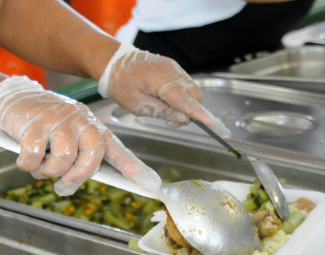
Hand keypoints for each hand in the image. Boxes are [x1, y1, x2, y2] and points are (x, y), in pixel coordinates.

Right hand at [0, 76, 159, 195]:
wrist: (13, 97)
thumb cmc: (43, 121)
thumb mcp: (66, 133)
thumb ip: (75, 157)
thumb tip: (71, 184)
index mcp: (89, 124)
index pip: (112, 145)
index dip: (130, 164)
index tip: (148, 182)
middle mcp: (78, 120)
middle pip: (92, 153)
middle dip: (80, 174)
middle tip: (66, 180)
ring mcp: (56, 121)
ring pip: (65, 158)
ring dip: (49, 171)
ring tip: (40, 167)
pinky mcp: (33, 124)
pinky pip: (34, 156)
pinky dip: (28, 165)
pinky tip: (25, 160)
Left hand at [98, 44, 230, 136]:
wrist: (114, 61)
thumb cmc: (121, 83)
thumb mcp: (136, 104)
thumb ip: (161, 111)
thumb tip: (183, 119)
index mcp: (160, 80)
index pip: (184, 99)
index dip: (198, 112)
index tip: (211, 123)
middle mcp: (171, 71)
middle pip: (194, 95)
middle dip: (191, 110)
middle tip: (172, 122)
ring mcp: (174, 68)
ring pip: (192, 89)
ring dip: (186, 104)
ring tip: (166, 111)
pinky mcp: (173, 68)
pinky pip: (185, 83)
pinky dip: (182, 95)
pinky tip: (166, 100)